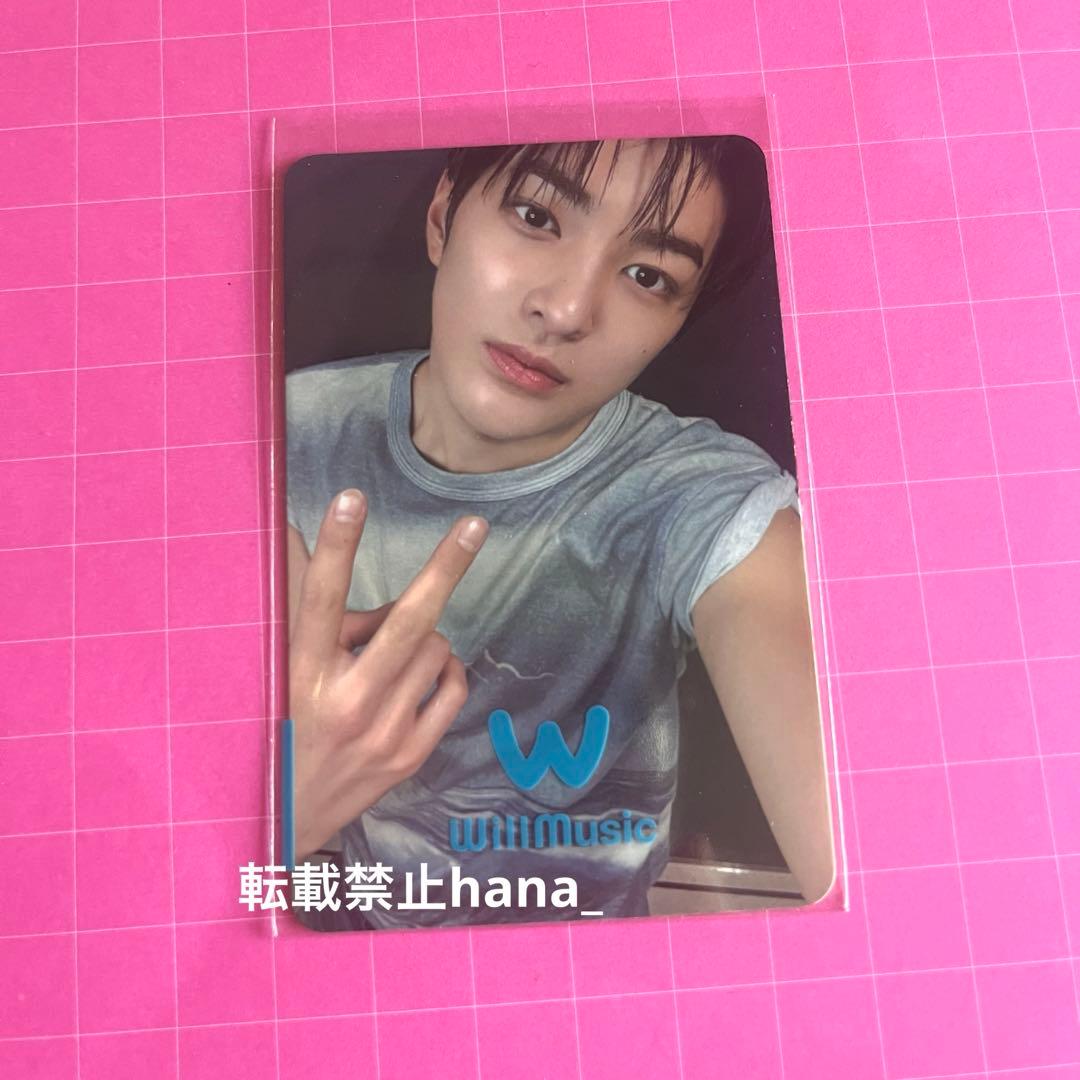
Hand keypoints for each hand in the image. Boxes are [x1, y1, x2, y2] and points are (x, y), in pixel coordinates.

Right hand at [289, 488, 487, 858]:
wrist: (281, 824)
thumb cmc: (274, 732)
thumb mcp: (273, 672)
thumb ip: (297, 610)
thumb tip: (305, 538)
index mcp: (299, 675)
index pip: (319, 599)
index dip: (336, 547)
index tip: (351, 497)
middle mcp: (345, 703)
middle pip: (407, 622)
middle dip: (445, 567)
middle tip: (475, 525)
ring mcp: (384, 732)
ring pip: (433, 647)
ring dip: (419, 635)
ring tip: (384, 655)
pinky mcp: (411, 755)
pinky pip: (451, 685)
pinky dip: (443, 666)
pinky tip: (419, 672)